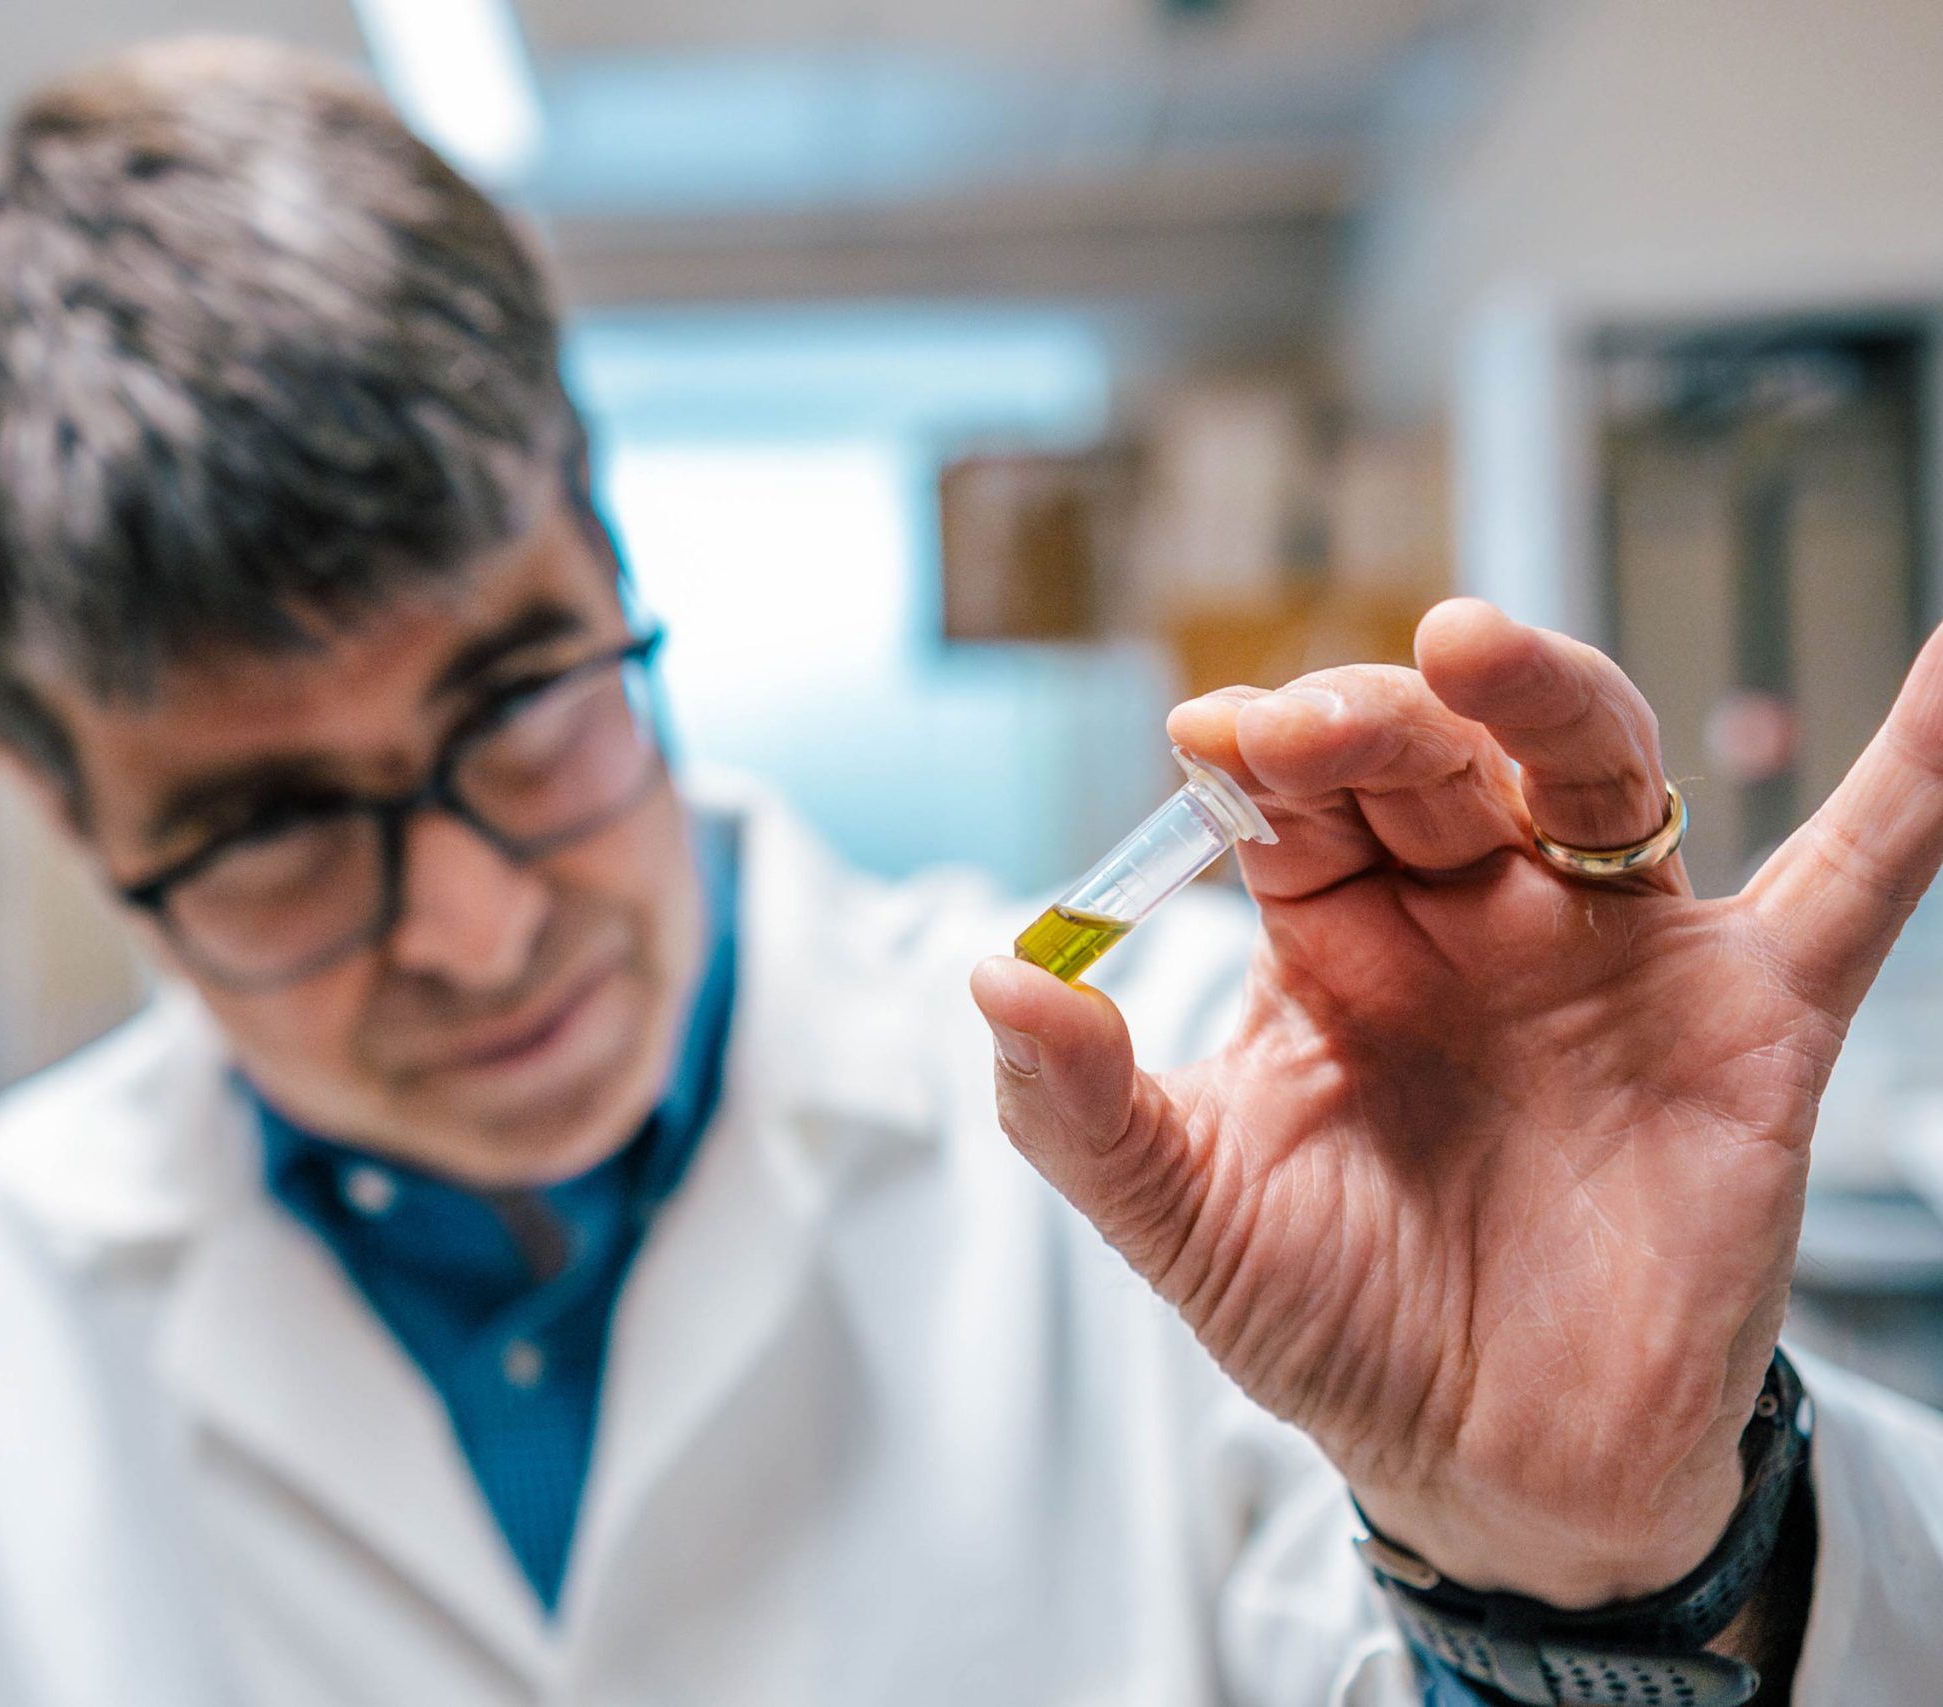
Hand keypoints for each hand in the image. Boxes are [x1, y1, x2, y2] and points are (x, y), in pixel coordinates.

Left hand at [972, 598, 1942, 1605]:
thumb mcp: (1186, 1220)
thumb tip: (992, 975)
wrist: (1493, 1465)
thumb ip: (1083, 1107)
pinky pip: (1856, 878)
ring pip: (1587, 771)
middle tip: (1312, 724)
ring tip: (1475, 649)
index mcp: (1331, 940)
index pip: (1292, 806)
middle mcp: (1469, 914)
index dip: (1257, 763)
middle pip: (1426, 762)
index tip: (1212, 742)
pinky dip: (1915, 776)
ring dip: (1541, 696)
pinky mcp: (1748, 1017)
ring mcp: (1609, 950)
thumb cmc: (1339, 1321)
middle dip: (1368, 726)